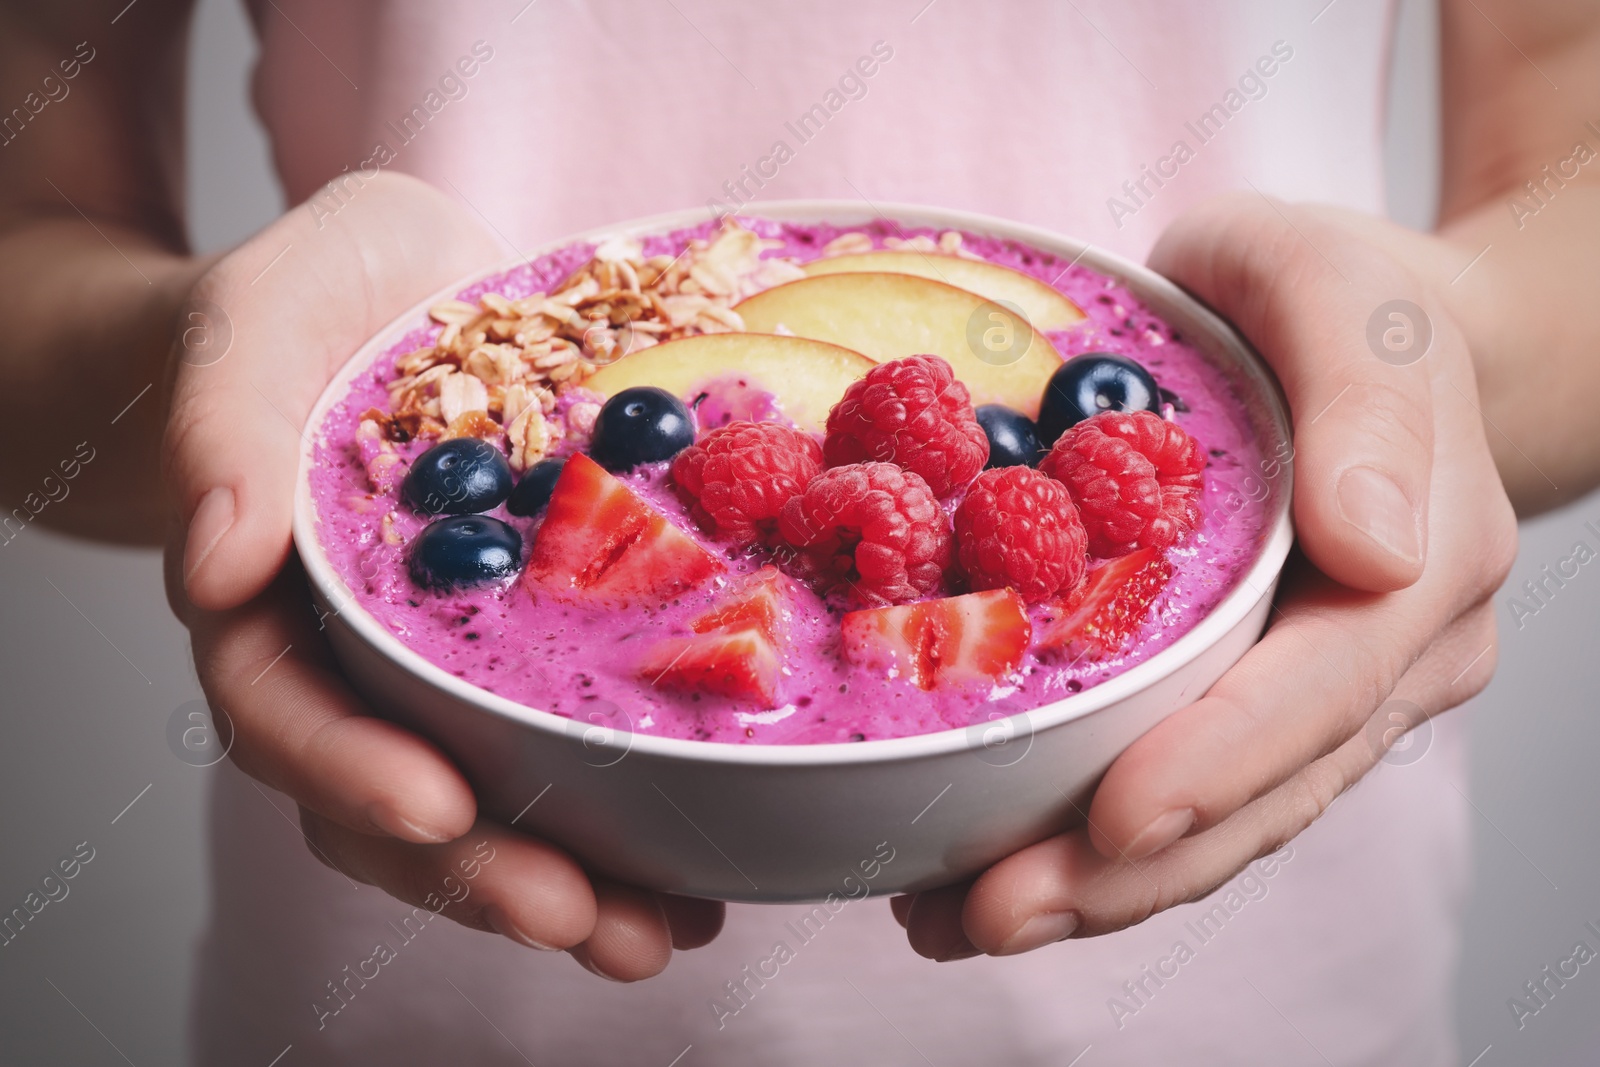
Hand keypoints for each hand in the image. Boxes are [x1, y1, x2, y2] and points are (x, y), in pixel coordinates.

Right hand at [163, 173, 722, 978]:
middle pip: (400, 797)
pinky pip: (588, 736)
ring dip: (577, 878)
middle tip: (586, 922)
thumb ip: (221, 425)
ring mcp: (464, 658)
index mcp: (275, 601)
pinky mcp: (556, 637)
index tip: (441, 808)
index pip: (284, 714)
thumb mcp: (254, 322)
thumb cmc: (309, 300)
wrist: (405, 282)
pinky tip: (713, 854)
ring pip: (500, 797)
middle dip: (485, 874)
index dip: (353, 775)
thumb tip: (212, 563)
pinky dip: (641, 803)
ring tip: (664, 930)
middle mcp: (368, 657)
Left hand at [895, 192, 1517, 958]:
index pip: (1321, 691)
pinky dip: (1098, 844)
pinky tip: (991, 866)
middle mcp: (1391, 656)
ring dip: (1099, 886)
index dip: (1218, 764)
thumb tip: (1376, 546)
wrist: (1361, 331)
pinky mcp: (1265, 700)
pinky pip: (1194, 790)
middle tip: (985, 912)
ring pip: (1226, 821)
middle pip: (1263, 793)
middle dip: (1127, 871)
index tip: (1112, 821)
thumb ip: (1369, 397)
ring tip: (959, 918)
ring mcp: (1335, 693)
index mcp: (1422, 562)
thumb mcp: (1339, 289)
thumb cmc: (1336, 295)